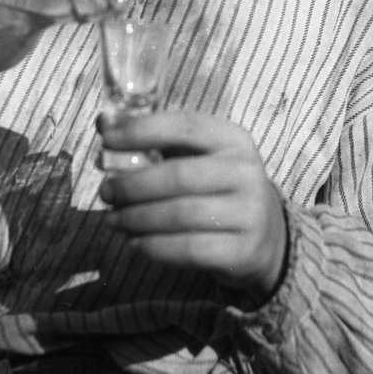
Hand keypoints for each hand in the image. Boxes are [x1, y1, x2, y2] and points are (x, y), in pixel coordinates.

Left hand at [97, 110, 287, 303]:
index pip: (184, 126)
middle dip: (132, 185)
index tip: (106, 139)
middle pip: (177, 176)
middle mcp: (245, 172)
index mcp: (232, 139)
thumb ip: (155, 139)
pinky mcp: (243, 250)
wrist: (268, 235)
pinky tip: (134, 243)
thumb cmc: (218, 187)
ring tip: (113, 220)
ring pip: (180, 216)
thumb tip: (104, 122)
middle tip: (105, 192)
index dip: (142, 130)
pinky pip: (189, 250)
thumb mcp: (198, 156)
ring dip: (136, 219)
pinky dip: (154, 247)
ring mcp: (249, 213)